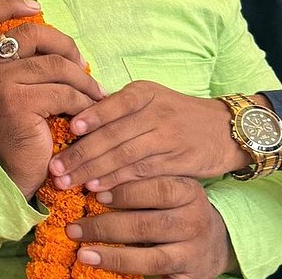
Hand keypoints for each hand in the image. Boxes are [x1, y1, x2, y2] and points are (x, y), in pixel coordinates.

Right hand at [0, 0, 103, 197]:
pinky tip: (89, 111)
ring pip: (55, 65)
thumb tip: (62, 42)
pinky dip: (83, 101)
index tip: (35, 7)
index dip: (7, 4)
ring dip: (83, 79)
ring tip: (95, 93)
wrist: (8, 170)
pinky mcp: (16, 101)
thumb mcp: (9, 85)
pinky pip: (63, 92)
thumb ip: (20, 60)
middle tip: (82, 64)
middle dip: (65, 45)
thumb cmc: (17, 125)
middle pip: (31, 33)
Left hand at [49, 82, 247, 191]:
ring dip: (94, 170)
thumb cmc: (174, 113)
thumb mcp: (149, 98)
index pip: (113, 103)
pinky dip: (118, 182)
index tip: (68, 130)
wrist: (225, 130)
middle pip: (113, 133)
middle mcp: (155, 112)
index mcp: (143, 92)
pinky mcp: (177, 162)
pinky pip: (142, 173)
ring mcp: (168, 138)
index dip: (91, 117)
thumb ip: (117, 107)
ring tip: (70, 181)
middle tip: (56, 168)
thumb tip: (75, 117)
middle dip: (81, 152)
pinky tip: (99, 189)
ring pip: (125, 155)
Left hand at [68, 176, 235, 277]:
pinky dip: (126, 271)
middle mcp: (195, 221)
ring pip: (150, 257)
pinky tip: (102, 266)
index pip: (155, 188)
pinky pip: (155, 275)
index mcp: (188, 191)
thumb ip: (134, 180)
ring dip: (112, 256)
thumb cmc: (175, 207)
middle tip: (73, 227)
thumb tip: (87, 177)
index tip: (92, 192)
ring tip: (82, 253)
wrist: (214, 241)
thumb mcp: (164, 187)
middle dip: (104, 226)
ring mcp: (194, 252)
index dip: (123, 192)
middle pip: (145, 224)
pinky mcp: (190, 276)